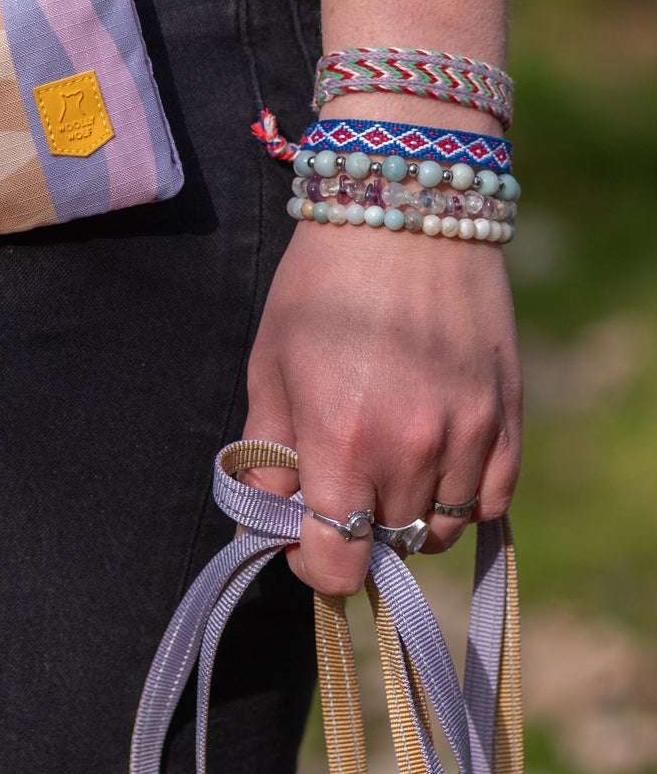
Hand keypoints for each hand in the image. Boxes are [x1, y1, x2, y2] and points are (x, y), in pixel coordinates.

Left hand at [242, 222, 522, 594]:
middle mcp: (411, 447)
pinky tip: (432, 467)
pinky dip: (460, 500)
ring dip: (404, 518)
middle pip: (384, 546)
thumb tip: (269, 509)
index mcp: (342, 439)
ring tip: (382, 471)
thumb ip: (267, 449)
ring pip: (438, 529)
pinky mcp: (506, 415)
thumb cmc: (322, 283)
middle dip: (353, 532)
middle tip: (336, 489)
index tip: (300, 539)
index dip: (311, 565)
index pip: (336, 563)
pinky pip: (491, 499)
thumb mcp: (271, 364)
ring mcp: (467, 433)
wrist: (405, 208)